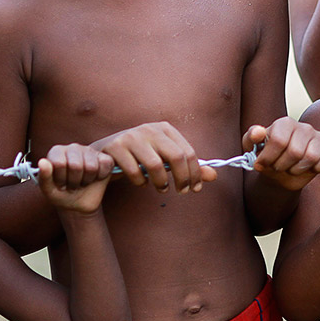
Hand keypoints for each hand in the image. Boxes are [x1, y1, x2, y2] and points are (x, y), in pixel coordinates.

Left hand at [37, 144, 114, 213]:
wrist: (78, 204)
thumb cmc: (62, 195)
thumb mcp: (49, 191)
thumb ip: (44, 177)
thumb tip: (43, 162)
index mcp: (56, 152)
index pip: (59, 163)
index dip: (61, 179)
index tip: (60, 183)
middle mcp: (73, 148)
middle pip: (76, 165)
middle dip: (74, 181)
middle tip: (72, 185)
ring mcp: (89, 151)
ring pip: (91, 167)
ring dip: (87, 180)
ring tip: (82, 182)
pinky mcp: (104, 157)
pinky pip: (105, 165)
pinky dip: (100, 176)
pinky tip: (94, 178)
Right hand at [91, 122, 215, 193]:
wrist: (105, 153)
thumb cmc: (140, 156)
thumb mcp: (164, 159)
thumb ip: (188, 166)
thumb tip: (214, 175)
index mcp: (164, 128)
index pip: (188, 151)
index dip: (195, 173)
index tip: (195, 189)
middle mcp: (149, 128)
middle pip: (176, 156)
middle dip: (182, 178)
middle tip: (182, 192)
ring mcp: (131, 136)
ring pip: (155, 165)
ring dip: (161, 182)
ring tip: (162, 189)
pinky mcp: (116, 147)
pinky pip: (134, 171)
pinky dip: (140, 182)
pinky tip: (141, 182)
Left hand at [243, 118, 319, 191]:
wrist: (282, 171)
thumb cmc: (268, 157)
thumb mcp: (254, 148)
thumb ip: (251, 138)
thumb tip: (257, 132)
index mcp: (284, 123)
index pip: (278, 140)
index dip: (268, 157)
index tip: (261, 164)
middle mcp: (303, 127)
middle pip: (295, 151)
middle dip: (282, 166)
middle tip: (277, 167)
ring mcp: (318, 137)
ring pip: (311, 157)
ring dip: (297, 169)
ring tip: (290, 168)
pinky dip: (316, 168)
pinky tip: (307, 167)